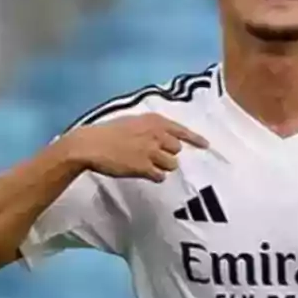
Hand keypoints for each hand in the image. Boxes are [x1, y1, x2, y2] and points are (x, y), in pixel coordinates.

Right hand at [62, 114, 207, 182]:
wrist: (91, 144)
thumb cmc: (109, 133)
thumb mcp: (133, 122)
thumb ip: (151, 128)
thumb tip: (164, 138)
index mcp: (154, 121)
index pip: (181, 130)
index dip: (195, 139)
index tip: (206, 146)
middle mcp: (156, 135)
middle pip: (177, 150)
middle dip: (167, 154)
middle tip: (151, 154)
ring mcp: (151, 151)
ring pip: (171, 165)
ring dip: (161, 166)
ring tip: (145, 163)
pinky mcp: (144, 167)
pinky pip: (160, 176)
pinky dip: (153, 175)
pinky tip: (141, 171)